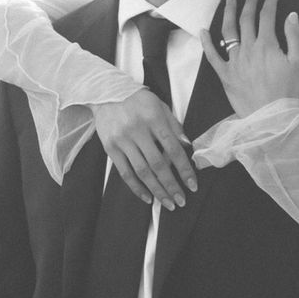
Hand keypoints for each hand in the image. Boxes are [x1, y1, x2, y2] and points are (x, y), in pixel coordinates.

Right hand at [94, 90, 196, 209]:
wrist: (106, 93)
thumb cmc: (138, 101)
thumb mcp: (160, 106)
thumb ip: (174, 126)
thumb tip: (188, 146)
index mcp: (154, 118)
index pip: (173, 149)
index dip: (184, 169)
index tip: (192, 185)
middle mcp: (137, 130)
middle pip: (158, 164)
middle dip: (171, 185)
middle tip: (181, 201)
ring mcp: (122, 140)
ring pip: (142, 172)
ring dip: (157, 190)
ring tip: (168, 204)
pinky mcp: (110, 148)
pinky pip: (125, 173)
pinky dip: (136, 187)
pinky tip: (147, 198)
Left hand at [200, 0, 298, 117]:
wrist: (272, 118)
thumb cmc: (289, 92)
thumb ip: (294, 37)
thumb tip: (291, 15)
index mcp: (267, 45)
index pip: (267, 16)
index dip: (270, 2)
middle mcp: (248, 49)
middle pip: (247, 20)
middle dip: (249, 3)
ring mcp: (234, 61)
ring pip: (229, 31)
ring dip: (229, 13)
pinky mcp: (225, 75)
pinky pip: (212, 56)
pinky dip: (206, 42)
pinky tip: (203, 30)